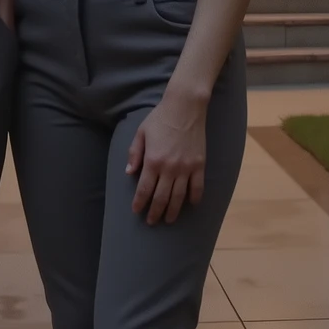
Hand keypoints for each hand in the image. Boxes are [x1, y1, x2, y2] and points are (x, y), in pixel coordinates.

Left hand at [126, 95, 208, 224]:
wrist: (185, 107)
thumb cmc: (160, 118)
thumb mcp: (141, 133)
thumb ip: (134, 154)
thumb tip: (129, 173)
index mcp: (153, 161)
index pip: (144, 189)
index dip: (140, 202)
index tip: (136, 210)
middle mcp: (169, 168)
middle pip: (161, 197)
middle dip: (155, 212)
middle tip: (151, 221)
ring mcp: (186, 168)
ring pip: (179, 196)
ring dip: (173, 210)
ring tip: (168, 219)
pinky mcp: (199, 164)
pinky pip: (198, 187)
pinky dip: (194, 198)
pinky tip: (191, 204)